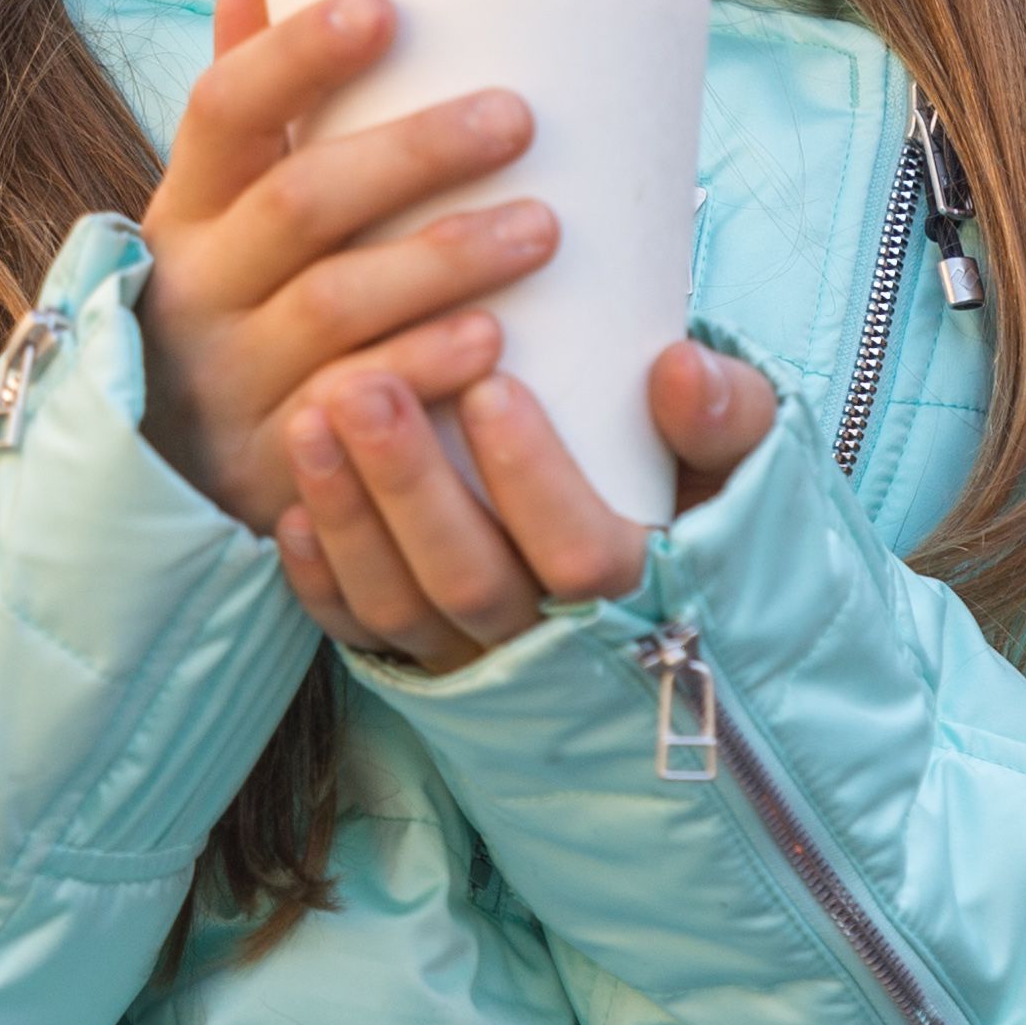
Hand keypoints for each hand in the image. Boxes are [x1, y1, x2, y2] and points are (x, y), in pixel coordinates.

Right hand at [138, 0, 559, 533]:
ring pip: (335, 305)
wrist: (164, 475)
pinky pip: (354, 410)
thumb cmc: (231, 303)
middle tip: (518, 118)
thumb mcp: (216, 210)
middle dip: (413, 154)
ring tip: (542, 227)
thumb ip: (248, 105)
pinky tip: (494, 343)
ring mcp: (232, 379)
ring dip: (442, 260)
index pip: (225, 109)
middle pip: (301, 203)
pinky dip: (424, 370)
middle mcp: (199, 286)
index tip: (385, 9)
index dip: (296, 57)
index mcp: (188, 205)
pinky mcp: (275, 464)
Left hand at [270, 342, 782, 673]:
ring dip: (350, 516)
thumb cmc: (698, 497)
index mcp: (644, 594)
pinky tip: (287, 511)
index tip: (492, 386)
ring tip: (311, 416)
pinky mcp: (422, 658)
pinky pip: (361, 636)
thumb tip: (680, 366)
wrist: (668, 583)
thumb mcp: (738, 460)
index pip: (583, 559)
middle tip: (365, 386)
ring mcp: (478, 657)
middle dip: (410, 486)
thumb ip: (730, 414)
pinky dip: (320, 581)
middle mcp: (551, 644)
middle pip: (470, 581)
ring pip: (402, 608)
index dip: (535, 480)